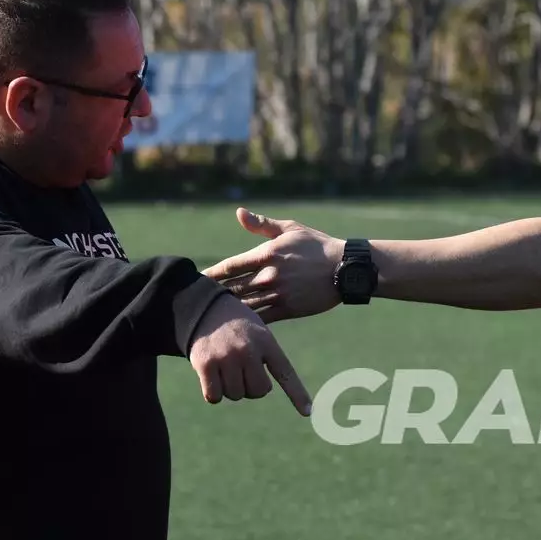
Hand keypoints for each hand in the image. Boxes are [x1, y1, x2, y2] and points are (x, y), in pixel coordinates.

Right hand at [187, 295, 311, 415]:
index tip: (307, 412)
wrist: (205, 308)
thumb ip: (264, 358)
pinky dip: (213, 394)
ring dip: (231, 389)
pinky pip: (214, 396)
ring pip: (236, 395)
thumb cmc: (238, 327)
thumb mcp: (260, 333)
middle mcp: (248, 350)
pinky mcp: (206, 364)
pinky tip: (212, 377)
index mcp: (266, 342)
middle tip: (242, 372)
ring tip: (226, 368)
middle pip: (257, 391)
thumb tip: (259, 390)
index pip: (285, 373)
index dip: (297, 394)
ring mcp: (227, 357)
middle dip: (251, 388)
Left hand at [203, 209, 344, 324]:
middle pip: (231, 288)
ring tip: (209, 315)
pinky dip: (246, 322)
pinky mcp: (288, 309)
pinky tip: (235, 325)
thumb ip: (262, 225)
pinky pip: (261, 318)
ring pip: (243, 305)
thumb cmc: (318, 246)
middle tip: (195, 300)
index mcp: (266, 254)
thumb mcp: (291, 229)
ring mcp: (277, 294)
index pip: (229, 266)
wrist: (345, 268)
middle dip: (213, 294)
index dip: (210, 275)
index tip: (195, 280)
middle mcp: (268, 275)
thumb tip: (239, 213)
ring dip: (226, 310)